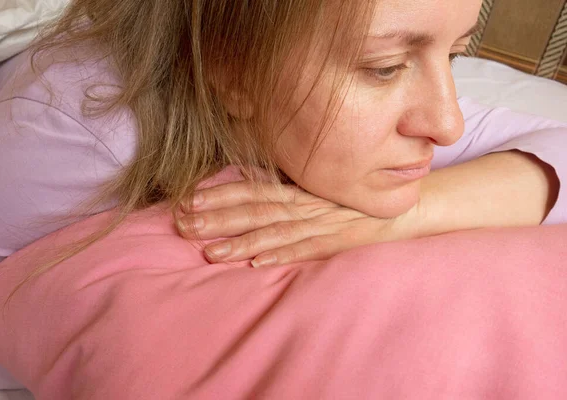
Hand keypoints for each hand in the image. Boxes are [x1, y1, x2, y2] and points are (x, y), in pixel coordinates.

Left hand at [176, 181, 419, 266]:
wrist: (407, 205)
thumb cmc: (357, 198)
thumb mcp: (321, 189)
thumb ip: (289, 191)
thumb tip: (252, 189)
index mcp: (299, 189)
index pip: (252, 189)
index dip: (218, 195)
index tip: (187, 201)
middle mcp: (306, 203)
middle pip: (254, 209)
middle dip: (217, 218)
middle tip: (182, 226)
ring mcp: (322, 223)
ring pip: (275, 231)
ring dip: (241, 242)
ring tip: (210, 253)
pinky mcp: (339, 242)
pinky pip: (308, 249)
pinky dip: (284, 255)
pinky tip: (259, 264)